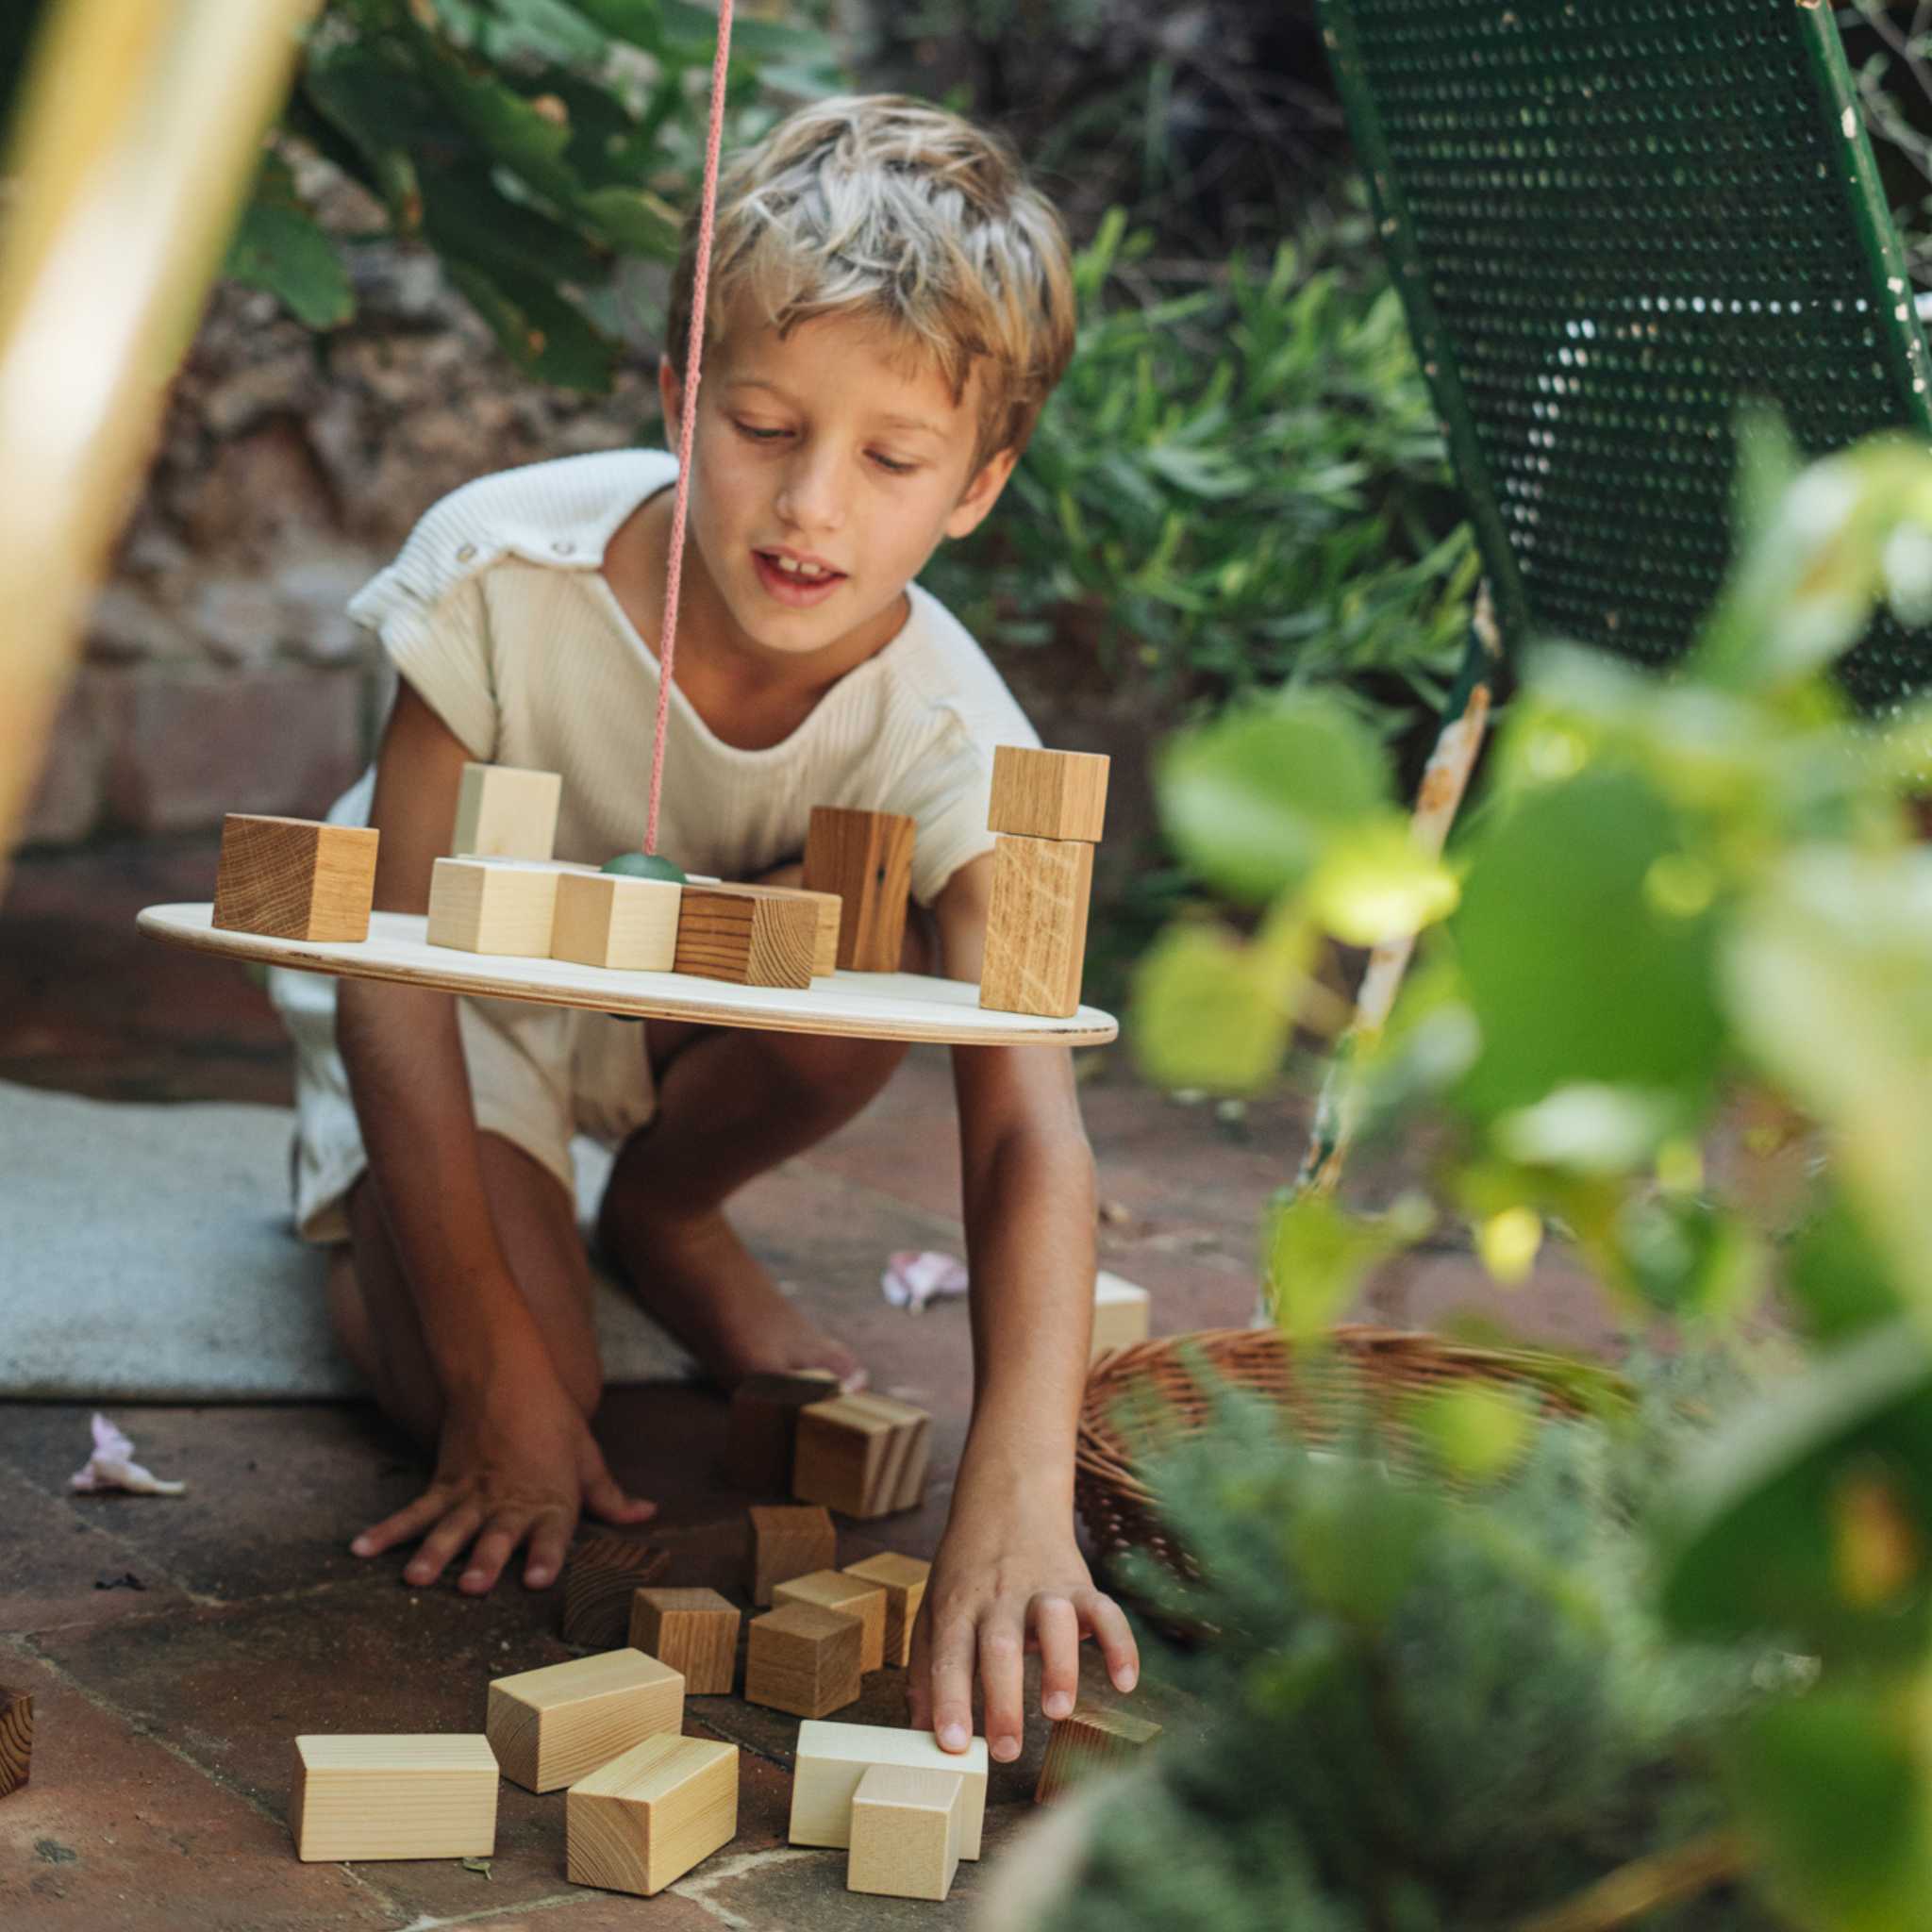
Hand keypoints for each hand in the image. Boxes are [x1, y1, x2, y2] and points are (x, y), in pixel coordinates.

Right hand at [350, 1370, 654, 1592]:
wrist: (505, 1374)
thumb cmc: (552, 1420)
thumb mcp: (586, 1456)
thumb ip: (609, 1495)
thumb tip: (647, 1515)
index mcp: (550, 1498)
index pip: (553, 1533)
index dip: (548, 1555)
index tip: (541, 1579)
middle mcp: (510, 1501)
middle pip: (497, 1534)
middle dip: (485, 1561)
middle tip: (472, 1586)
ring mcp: (472, 1494)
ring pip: (450, 1527)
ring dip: (433, 1553)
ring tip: (416, 1578)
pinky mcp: (443, 1483)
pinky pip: (413, 1511)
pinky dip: (387, 1530)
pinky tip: (361, 1549)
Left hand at [907, 1493, 1137, 1764]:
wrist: (1007, 1501)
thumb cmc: (967, 1571)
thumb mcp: (934, 1610)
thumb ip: (927, 1672)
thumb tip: (918, 1734)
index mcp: (959, 1607)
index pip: (949, 1656)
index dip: (949, 1701)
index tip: (951, 1745)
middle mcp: (999, 1598)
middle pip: (1000, 1647)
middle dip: (1003, 1700)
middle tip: (1006, 1750)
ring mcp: (1042, 1589)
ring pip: (1054, 1623)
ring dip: (1059, 1667)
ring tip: (1057, 1711)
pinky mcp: (1080, 1586)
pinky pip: (1105, 1612)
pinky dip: (1120, 1644)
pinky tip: (1125, 1682)